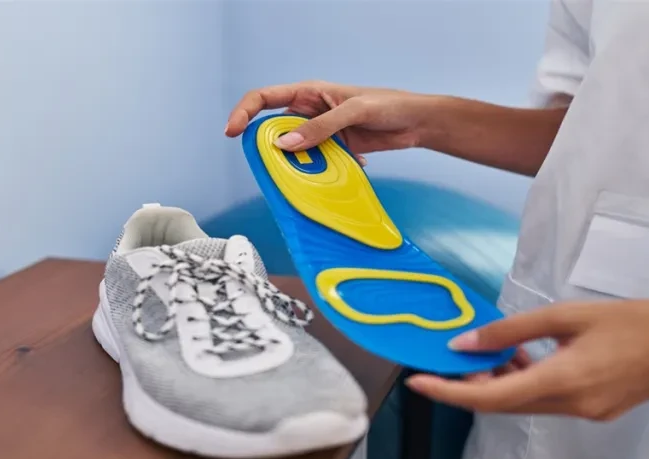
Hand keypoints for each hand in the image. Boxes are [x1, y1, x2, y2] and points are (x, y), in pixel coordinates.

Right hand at [224, 81, 436, 164]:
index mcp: (309, 93)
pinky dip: (322, 172)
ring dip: (298, 165)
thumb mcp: (353, 112)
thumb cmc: (388, 105)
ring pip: (294, 151)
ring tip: (309, 175)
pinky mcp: (334, 150)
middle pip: (274, 130)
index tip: (232, 132)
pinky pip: (315, 164)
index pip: (264, 98)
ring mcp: (320, 133)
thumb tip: (284, 145)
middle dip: (270, 149)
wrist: (416, 122)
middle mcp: (309, 112)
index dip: (244, 112)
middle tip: (274, 167)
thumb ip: (321, 128)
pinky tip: (344, 169)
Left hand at [405, 299, 648, 421]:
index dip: (449, 393)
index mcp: (564, 381)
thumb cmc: (635, 319)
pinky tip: (524, 357)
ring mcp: (586, 413)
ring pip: (525, 404)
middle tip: (452, 358)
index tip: (418, 383)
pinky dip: (527, 382)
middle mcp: (572, 406)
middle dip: (471, 385)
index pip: (491, 398)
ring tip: (490, 351)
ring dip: (501, 382)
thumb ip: (512, 330)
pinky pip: (547, 402)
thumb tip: (466, 343)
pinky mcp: (596, 410)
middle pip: (504, 405)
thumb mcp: (567, 315)